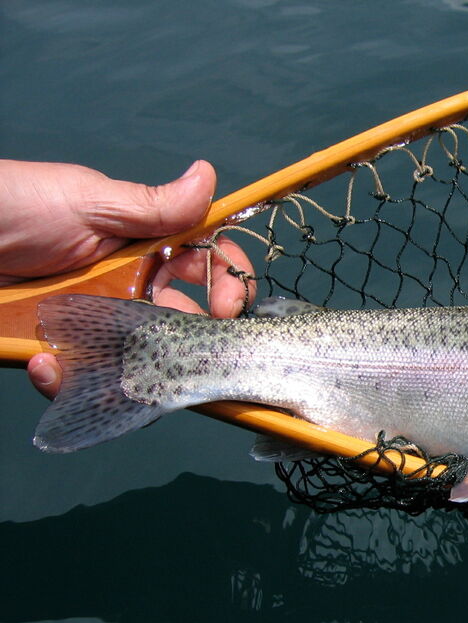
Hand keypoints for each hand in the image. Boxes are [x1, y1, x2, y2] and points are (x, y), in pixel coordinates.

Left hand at [0, 160, 254, 397]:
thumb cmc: (14, 204)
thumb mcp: (89, 202)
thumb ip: (153, 205)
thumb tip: (209, 178)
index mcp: (143, 249)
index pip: (206, 268)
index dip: (227, 284)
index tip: (228, 305)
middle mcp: (128, 289)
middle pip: (184, 323)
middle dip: (194, 339)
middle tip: (186, 347)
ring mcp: (95, 323)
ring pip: (140, 361)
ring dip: (137, 368)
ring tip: (120, 362)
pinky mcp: (59, 350)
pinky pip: (79, 381)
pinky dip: (67, 380)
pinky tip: (49, 362)